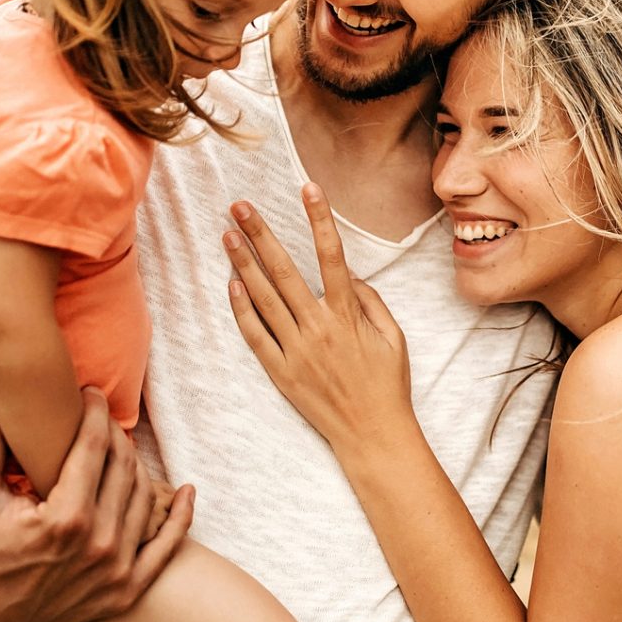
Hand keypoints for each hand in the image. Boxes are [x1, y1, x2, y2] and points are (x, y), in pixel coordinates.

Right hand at [0, 383, 193, 621]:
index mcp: (66, 518)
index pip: (94, 448)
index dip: (95, 413)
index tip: (91, 394)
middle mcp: (100, 544)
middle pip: (124, 468)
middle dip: (115, 434)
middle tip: (102, 418)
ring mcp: (117, 571)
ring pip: (144, 498)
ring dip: (137, 466)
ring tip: (120, 448)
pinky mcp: (126, 591)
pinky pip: (166, 548)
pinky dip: (179, 517)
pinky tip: (184, 492)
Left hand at [223, 186, 413, 454]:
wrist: (372, 433)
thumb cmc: (388, 383)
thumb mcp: (395, 337)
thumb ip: (372, 302)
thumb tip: (351, 276)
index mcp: (349, 315)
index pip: (332, 256)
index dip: (319, 219)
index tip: (308, 187)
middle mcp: (318, 328)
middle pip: (284, 271)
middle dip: (261, 234)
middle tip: (240, 205)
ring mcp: (296, 350)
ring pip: (264, 298)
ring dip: (243, 264)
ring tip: (227, 235)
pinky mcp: (281, 372)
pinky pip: (256, 335)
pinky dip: (242, 309)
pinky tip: (232, 285)